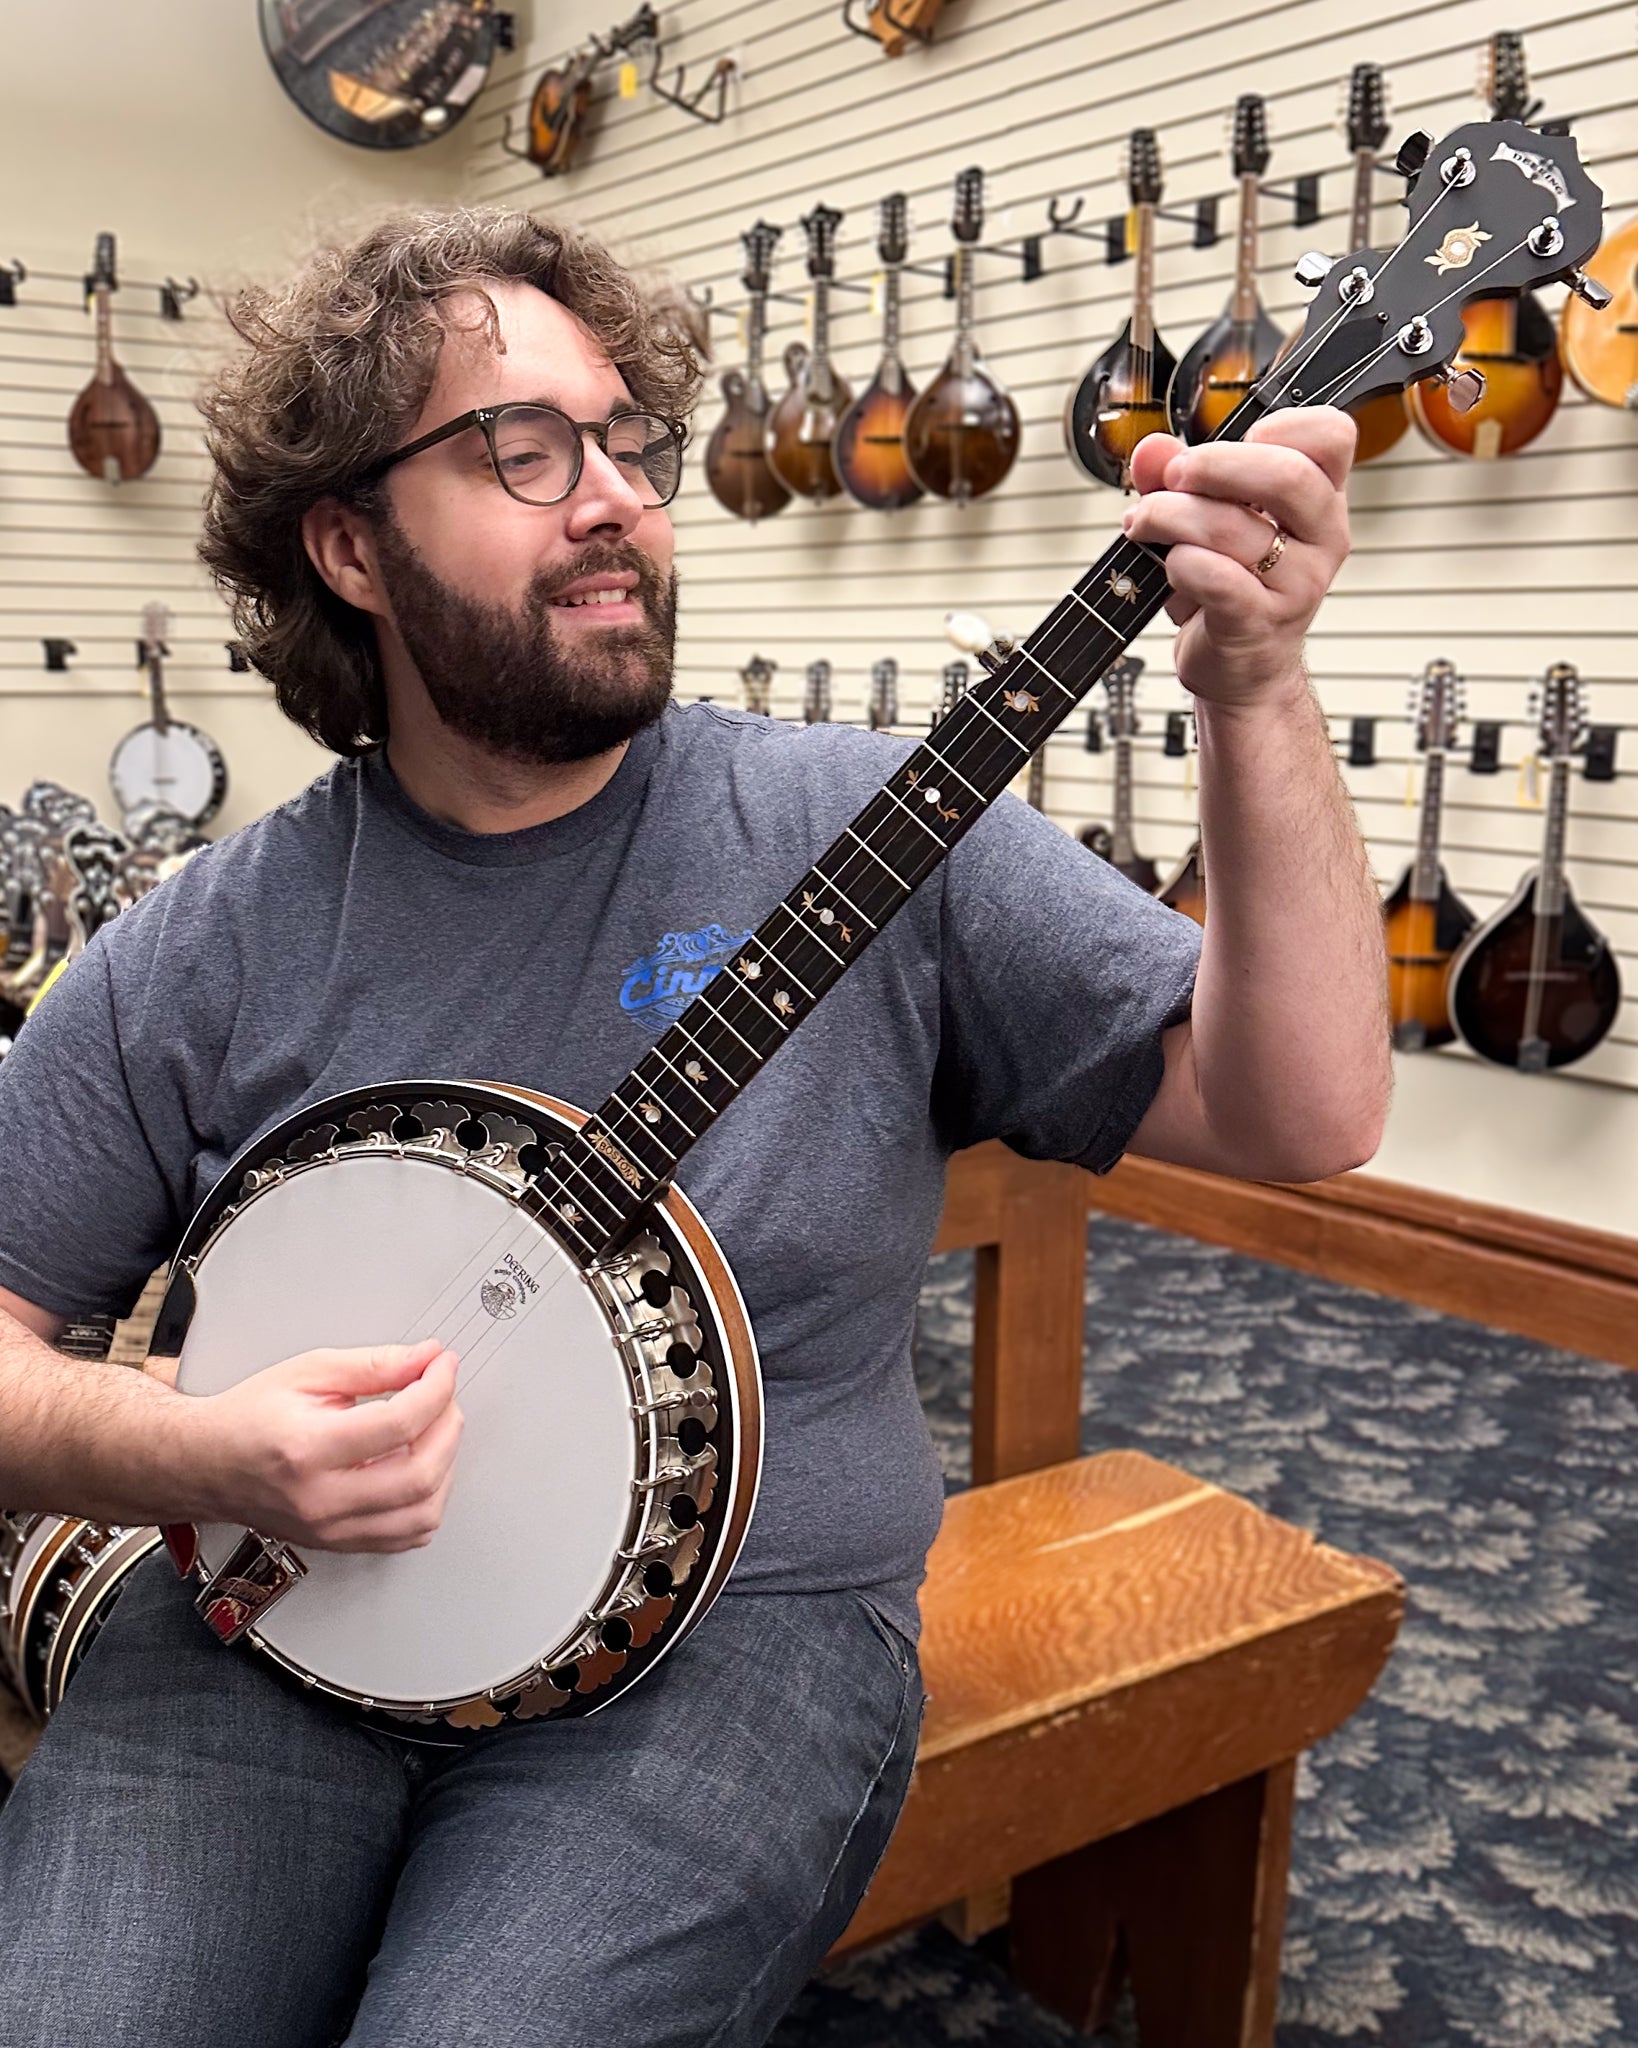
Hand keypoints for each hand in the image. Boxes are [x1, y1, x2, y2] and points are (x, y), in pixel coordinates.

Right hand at [166, 1338, 464, 1553]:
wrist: (205, 1463)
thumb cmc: (247, 1418)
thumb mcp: (308, 1371)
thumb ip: (373, 1365)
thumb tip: (425, 1359)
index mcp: (307, 1449)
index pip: (400, 1424)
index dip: (436, 1388)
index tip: (442, 1366)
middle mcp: (320, 1499)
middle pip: (421, 1474)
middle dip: (448, 1426)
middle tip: (444, 1395)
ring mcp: (330, 1529)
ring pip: (423, 1514)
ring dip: (445, 1467)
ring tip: (434, 1430)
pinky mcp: (339, 1543)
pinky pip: (407, 1536)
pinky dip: (428, 1502)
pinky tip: (420, 1468)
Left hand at [1123, 408, 1354, 711]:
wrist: (1242, 671)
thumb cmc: (1231, 588)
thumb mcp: (1206, 520)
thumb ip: (1179, 477)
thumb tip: (1151, 449)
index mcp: (1320, 500)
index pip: (1333, 436)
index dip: (1283, 425)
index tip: (1240, 438)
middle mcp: (1321, 538)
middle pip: (1287, 475)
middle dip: (1214, 465)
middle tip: (1174, 477)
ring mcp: (1297, 584)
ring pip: (1232, 528)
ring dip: (1171, 517)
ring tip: (1144, 524)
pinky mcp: (1259, 623)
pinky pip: (1217, 579)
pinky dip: (1181, 564)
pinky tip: (1170, 566)